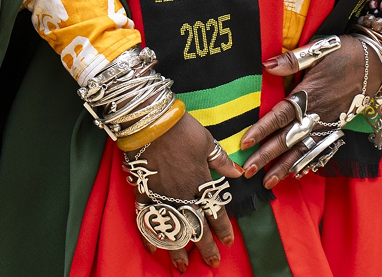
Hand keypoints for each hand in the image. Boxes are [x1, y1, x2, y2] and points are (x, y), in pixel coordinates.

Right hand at [135, 112, 244, 270]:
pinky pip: (146, 218)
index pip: (215, 212)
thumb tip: (238, 172)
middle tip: (212, 262)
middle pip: (196, 227)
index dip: (222, 229)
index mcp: (199, 182)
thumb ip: (221, 160)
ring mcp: (161, 195)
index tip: (228, 242)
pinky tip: (153, 248)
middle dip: (205, 247)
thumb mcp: (206, 141)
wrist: (150, 120)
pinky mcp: (143, 191)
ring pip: (173, 229)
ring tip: (182, 266)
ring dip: (179, 249)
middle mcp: (182, 194)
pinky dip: (149, 234)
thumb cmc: (181, 128)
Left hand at [238, 36, 366, 187]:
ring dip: (284, 167)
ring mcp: (328, 124)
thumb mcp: (319, 50)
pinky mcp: (336, 128)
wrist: (376, 64)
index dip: (263, 129)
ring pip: (303, 150)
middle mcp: (317, 113)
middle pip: (288, 139)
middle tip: (249, 171)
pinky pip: (319, 150)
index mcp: (309, 94)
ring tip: (268, 182)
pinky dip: (307, 163)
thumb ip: (292, 60)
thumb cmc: (345, 54)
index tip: (245, 142)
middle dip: (268, 156)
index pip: (281, 116)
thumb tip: (266, 64)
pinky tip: (295, 173)